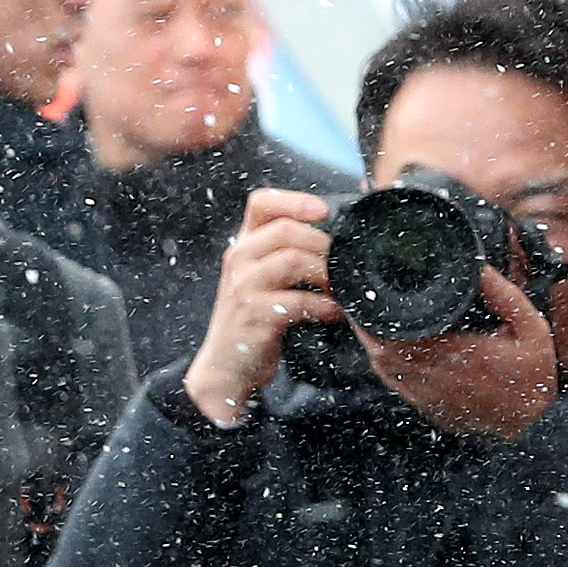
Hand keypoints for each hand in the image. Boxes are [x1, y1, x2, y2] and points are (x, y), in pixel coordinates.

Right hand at [181, 188, 338, 425]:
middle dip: (323, 244)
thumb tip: (336, 240)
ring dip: (326, 273)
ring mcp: (243, 287)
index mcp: (243, 245)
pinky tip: (336, 313)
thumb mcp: (260, 279)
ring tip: (341, 287)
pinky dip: (326, 307)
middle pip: (286, 229)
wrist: (225, 366)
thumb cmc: (253, 320)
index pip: (261, 203)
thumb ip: (285, 255)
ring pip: (293, 260)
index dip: (294, 200)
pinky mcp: (255, 315)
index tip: (323, 210)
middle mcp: (239, 259)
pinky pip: (300, 301)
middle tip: (342, 263)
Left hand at [354, 264, 556, 440]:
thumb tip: (476, 267)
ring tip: (368, 315)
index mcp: (457, 355)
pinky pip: (393, 381)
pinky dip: (384, 360)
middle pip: (380, 350)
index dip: (375, 315)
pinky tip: (385, 341)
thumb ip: (503, 295)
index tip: (369, 292)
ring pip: (382, 366)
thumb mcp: (531, 326)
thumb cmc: (531, 372)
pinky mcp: (426, 406)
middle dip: (366, 324)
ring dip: (372, 341)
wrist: (531, 421)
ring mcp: (427, 395)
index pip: (399, 335)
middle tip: (362, 298)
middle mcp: (436, 377)